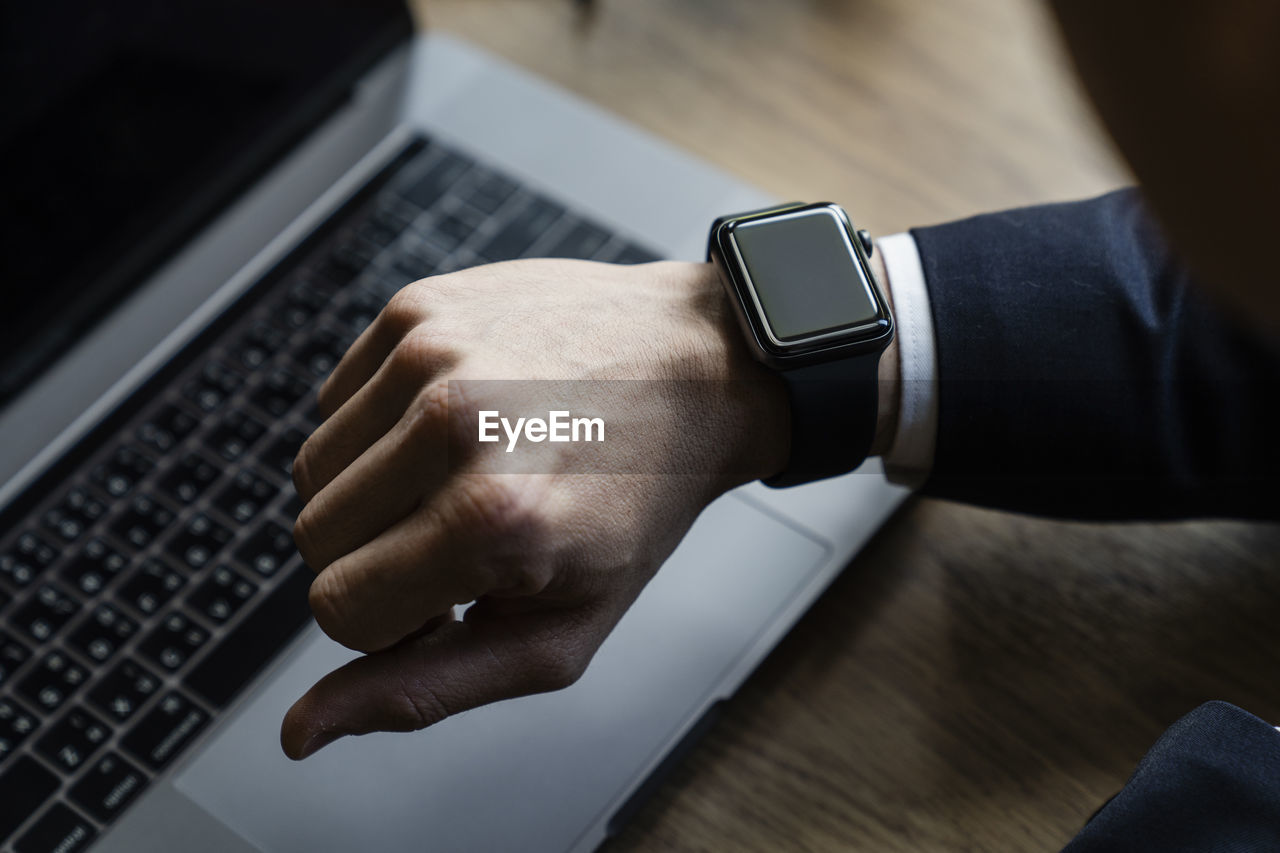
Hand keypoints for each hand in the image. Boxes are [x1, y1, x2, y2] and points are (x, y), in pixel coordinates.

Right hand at [279, 259, 788, 758]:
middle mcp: (452, 424)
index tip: (451, 596)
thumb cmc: (639, 504)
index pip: (338, 611)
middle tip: (461, 539)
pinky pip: (333, 402)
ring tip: (459, 480)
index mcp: (491, 521)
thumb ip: (425, 690)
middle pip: (313, 537)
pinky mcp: (418, 305)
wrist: (698, 371)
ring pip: (311, 469)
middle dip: (375, 559)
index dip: (391, 621)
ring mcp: (431, 352)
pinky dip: (377, 429)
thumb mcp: (558, 633)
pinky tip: (454, 427)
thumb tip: (303, 730)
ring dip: (371, 493)